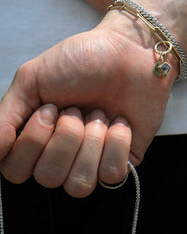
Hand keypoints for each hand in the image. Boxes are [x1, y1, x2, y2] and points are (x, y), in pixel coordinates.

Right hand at [0, 12, 175, 194]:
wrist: (128, 50)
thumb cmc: (81, 59)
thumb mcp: (32, 78)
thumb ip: (5, 117)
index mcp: (39, 135)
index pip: (16, 170)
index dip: (33, 141)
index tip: (50, 108)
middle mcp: (64, 151)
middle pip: (48, 178)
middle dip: (66, 136)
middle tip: (77, 107)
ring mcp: (94, 157)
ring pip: (79, 184)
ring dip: (90, 141)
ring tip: (99, 113)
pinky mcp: (123, 158)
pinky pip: (112, 174)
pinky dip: (117, 143)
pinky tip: (120, 121)